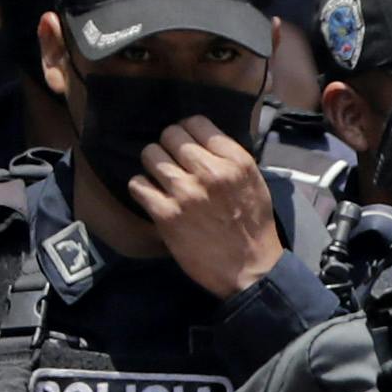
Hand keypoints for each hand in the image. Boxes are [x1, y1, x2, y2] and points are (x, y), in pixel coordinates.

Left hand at [122, 117, 279, 294]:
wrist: (250, 269)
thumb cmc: (253, 226)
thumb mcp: (254, 183)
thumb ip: (229, 159)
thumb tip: (200, 141)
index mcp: (236, 162)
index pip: (196, 123)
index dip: (187, 131)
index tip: (187, 144)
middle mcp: (211, 172)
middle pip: (169, 135)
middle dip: (168, 147)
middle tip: (173, 163)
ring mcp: (186, 192)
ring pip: (150, 155)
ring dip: (153, 166)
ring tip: (162, 180)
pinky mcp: (166, 213)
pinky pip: (137, 184)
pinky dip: (142, 188)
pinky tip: (153, 198)